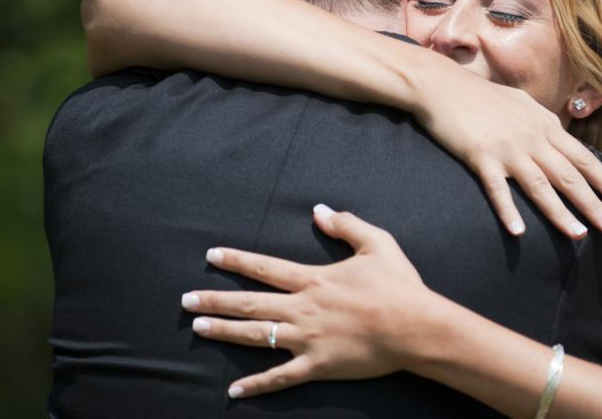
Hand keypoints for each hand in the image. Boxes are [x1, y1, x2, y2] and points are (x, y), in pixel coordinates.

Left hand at [181, 205, 430, 398]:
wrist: (415, 328)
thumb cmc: (399, 286)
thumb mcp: (377, 243)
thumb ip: (346, 225)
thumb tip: (319, 210)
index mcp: (313, 279)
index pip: (264, 268)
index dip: (236, 261)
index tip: (211, 256)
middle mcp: (303, 308)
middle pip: (249, 304)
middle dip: (214, 301)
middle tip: (185, 301)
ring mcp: (307, 339)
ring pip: (256, 337)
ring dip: (224, 332)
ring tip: (198, 329)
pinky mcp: (317, 366)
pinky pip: (280, 378)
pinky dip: (256, 385)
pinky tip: (234, 391)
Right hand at [411, 63, 601, 238]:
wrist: (442, 85)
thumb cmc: (479, 94)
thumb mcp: (519, 102)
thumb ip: (540, 120)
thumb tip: (556, 130)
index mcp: (543, 125)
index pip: (582, 158)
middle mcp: (531, 137)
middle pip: (569, 176)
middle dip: (594, 204)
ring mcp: (507, 148)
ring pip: (541, 186)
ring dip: (561, 213)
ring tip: (578, 235)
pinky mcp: (480, 157)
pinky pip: (498, 190)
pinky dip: (509, 211)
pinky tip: (519, 232)